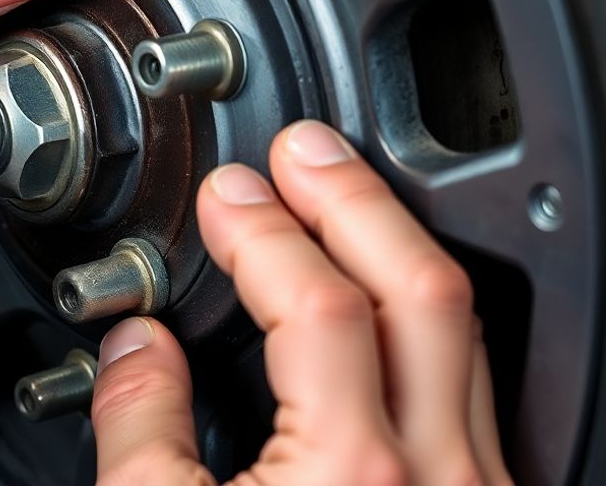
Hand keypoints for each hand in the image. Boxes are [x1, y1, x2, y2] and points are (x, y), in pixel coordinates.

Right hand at [90, 121, 512, 484]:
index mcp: (346, 472)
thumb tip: (135, 348)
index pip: (319, 303)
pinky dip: (422, 315)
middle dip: (355, 199)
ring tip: (340, 202)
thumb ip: (139, 429)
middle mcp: (434, 476)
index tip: (228, 194)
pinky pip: (471, 382)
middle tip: (304, 152)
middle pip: (422, 290)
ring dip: (397, 247)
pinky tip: (381, 300)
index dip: (264, 228)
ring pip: (463, 330)